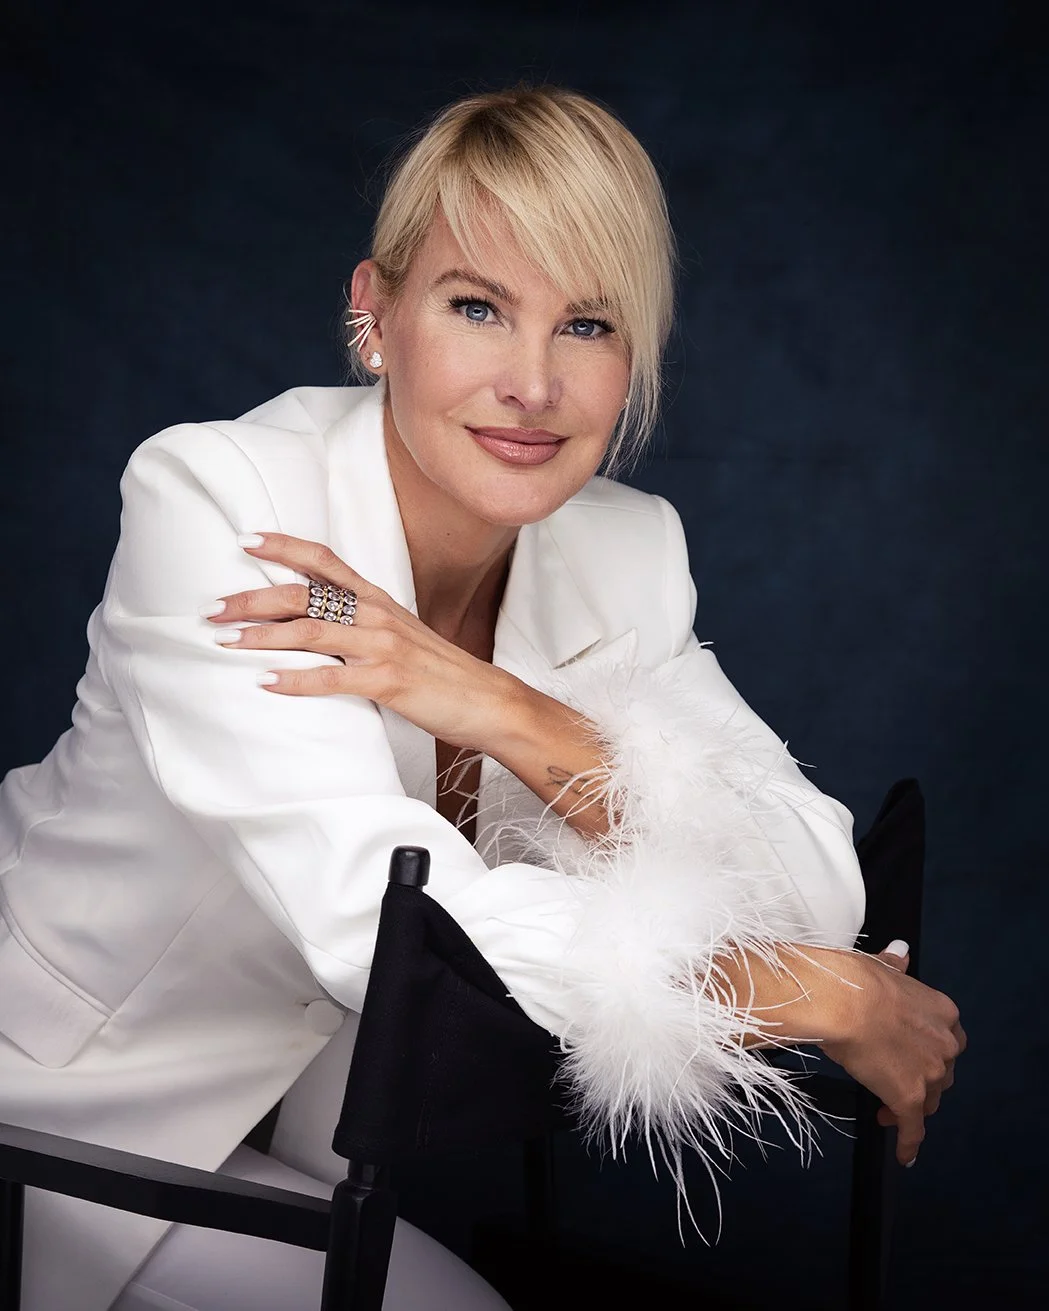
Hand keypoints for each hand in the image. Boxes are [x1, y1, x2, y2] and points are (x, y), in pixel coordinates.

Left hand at [204, 532, 520, 751]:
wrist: (487, 699)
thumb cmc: (440, 672)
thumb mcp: (400, 635)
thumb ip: (361, 624)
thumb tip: (316, 623)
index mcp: (377, 600)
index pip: (325, 562)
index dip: (284, 547)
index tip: (246, 540)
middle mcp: (377, 614)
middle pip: (304, 596)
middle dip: (252, 599)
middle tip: (212, 609)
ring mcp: (382, 646)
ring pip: (310, 632)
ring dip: (262, 636)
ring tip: (226, 642)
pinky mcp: (387, 681)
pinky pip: (332, 678)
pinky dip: (295, 680)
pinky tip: (265, 684)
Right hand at [820, 941, 966, 1165]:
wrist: (842, 1001)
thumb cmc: (855, 980)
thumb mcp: (879, 966)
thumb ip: (894, 966)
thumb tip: (900, 953)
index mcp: (942, 1011)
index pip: (947, 1040)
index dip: (930, 1052)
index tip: (912, 1055)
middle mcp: (944, 1044)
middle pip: (942, 1073)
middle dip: (923, 1081)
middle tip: (896, 1083)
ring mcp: (929, 1073)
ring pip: (928, 1100)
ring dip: (912, 1108)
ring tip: (888, 1112)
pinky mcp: (909, 1099)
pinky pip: (914, 1128)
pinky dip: (909, 1143)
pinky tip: (904, 1155)